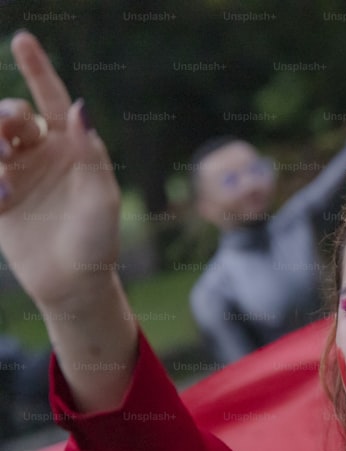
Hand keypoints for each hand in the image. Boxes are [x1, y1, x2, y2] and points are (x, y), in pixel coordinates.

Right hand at [0, 32, 134, 414]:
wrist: (74, 283)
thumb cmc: (98, 241)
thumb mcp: (103, 197)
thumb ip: (91, 153)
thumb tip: (79, 108)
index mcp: (71, 147)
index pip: (52, 99)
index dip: (38, 69)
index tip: (23, 39)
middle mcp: (40, 154)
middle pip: (10, 114)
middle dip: (3, 116)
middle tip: (9, 136)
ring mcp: (15, 174)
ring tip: (4, 176)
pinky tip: (3, 201)